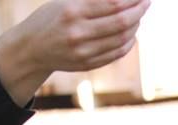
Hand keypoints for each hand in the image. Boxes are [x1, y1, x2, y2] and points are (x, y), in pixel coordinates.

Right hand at [0, 0, 151, 104]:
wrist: (30, 48)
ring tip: (138, 16)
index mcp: (72, 11)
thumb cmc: (51, 18)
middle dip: (138, 11)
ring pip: (122, 39)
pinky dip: (128, 43)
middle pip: (121, 22)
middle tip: (146, 3)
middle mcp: (78, 32)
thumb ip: (93, 1)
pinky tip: (132, 34)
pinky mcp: (87, 64)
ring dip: (135, 26)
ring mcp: (83, 51)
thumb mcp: (66, 2)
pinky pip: (116, 54)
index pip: (113, 4)